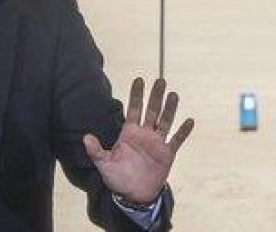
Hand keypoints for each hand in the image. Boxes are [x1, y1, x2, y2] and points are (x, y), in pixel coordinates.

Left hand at [84, 77, 194, 204]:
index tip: (139, 80)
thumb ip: (96, 150)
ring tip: (173, 95)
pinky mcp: (167, 154)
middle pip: (152, 111)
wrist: (134, 195)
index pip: (134, 109)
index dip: (136, 95)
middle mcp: (145, 134)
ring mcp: (157, 143)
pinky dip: (183, 131)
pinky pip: (176, 140)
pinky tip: (189, 121)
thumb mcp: (104, 164)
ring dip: (170, 109)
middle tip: (160, 81)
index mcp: (129, 132)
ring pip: (165, 121)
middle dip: (156, 96)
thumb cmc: (118, 177)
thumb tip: (85, 137)